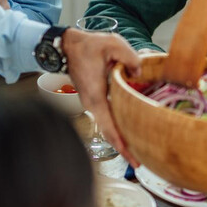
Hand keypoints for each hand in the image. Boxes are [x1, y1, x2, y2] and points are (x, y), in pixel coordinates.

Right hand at [62, 29, 140, 165]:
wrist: (68, 46)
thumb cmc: (88, 46)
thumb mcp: (112, 44)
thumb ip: (130, 57)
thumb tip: (139, 72)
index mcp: (96, 96)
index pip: (109, 125)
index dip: (121, 143)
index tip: (131, 157)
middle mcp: (92, 104)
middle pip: (109, 132)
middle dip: (123, 148)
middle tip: (139, 162)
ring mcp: (91, 103)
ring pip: (107, 125)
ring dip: (121, 138)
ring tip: (137, 151)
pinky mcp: (94, 99)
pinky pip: (106, 117)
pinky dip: (117, 127)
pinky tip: (128, 130)